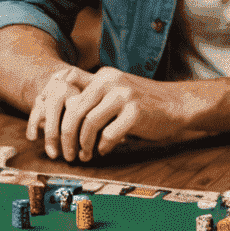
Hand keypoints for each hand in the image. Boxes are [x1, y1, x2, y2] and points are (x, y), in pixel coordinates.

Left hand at [27, 64, 197, 161]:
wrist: (176, 104)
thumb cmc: (141, 103)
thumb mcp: (115, 92)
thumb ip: (92, 98)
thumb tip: (60, 116)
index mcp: (102, 75)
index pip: (67, 91)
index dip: (55, 113)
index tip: (53, 133)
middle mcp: (110, 81)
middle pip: (74, 110)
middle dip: (65, 135)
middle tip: (66, 153)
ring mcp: (123, 95)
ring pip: (89, 123)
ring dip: (83, 144)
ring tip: (84, 155)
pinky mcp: (136, 112)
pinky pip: (109, 134)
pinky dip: (103, 147)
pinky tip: (105, 151)